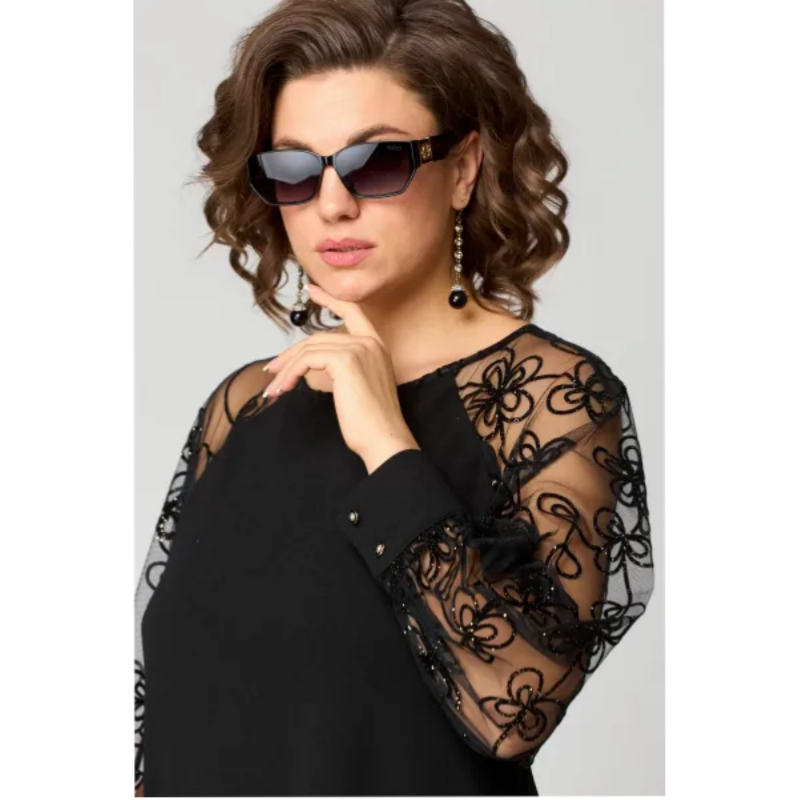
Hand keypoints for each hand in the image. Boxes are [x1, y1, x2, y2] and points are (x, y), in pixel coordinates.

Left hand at [263, 283, 419, 472]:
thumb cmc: (371, 422)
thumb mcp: (358, 387)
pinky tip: (284, 388)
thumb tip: (314, 364)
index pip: (353, 312)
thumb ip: (345, 369)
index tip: (312, 289)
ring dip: (286, 370)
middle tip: (272, 370)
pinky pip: (307, 360)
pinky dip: (290, 373)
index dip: (331, 299)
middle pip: (319, 337)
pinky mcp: (346, 361)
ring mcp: (359, 349)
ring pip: (309, 349)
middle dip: (291, 354)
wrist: (383, 439)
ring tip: (274, 388)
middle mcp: (370, 342)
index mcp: (377, 346)